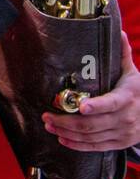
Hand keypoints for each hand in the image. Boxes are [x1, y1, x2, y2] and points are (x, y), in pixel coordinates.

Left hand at [45, 34, 139, 150]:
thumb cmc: (138, 91)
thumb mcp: (132, 72)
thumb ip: (122, 54)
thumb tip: (119, 31)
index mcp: (127, 97)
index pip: (111, 103)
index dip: (96, 106)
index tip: (81, 106)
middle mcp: (126, 118)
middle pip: (93, 124)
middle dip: (67, 121)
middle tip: (47, 115)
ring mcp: (123, 133)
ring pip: (91, 137)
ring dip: (67, 133)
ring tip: (49, 125)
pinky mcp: (119, 144)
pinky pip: (96, 147)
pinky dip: (77, 145)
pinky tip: (62, 139)